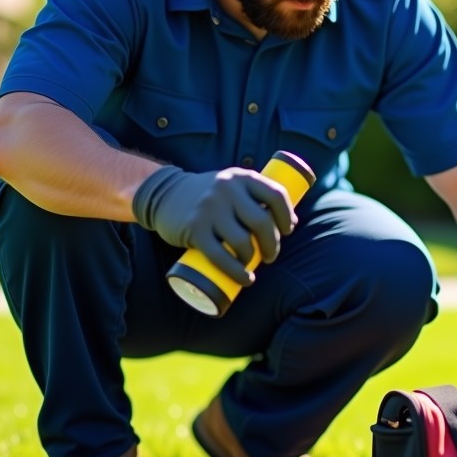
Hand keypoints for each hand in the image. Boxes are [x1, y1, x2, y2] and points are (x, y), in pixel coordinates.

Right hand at [132, 165, 295, 283]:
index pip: (275, 195)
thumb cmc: (209, 196)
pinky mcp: (194, 229)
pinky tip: (245, 279)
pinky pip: (220, 256)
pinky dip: (236, 272)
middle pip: (262, 222)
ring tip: (252, 266)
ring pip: (243, 241)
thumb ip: (255, 196)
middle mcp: (227, 189)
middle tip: (270, 255)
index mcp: (241, 177)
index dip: (286, 216)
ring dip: (252, 260)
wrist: (164, 194)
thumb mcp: (231, 184)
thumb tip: (291, 221)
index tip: (288, 230)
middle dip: (272, 244)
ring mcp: (209, 209)